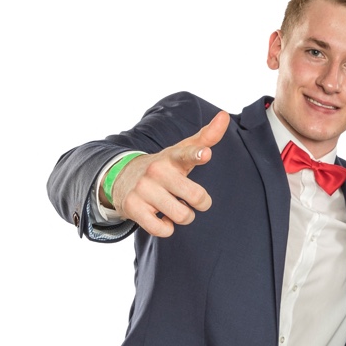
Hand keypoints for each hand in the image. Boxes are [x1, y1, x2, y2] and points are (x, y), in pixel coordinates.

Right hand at [105, 110, 226, 236]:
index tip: (205, 154)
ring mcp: (143, 189)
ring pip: (182, 216)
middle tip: (192, 199)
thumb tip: (224, 115)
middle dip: (201, 203)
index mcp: (172, 157)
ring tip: (175, 207)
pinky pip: (163, 230)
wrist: (121, 178)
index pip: (186, 153)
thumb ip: (206, 137)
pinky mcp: (133, 208)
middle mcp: (157, 171)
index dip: (197, 154)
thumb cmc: (163, 167)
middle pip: (196, 196)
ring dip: (184, 216)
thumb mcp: (181, 151)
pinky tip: (161, 217)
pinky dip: (167, 228)